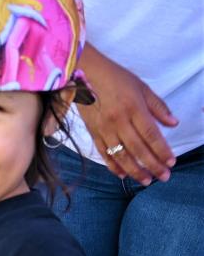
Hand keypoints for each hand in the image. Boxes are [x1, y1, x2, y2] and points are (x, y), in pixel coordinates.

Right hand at [78, 44, 178, 184]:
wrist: (84, 74)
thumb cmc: (115, 78)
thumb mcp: (141, 87)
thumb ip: (157, 106)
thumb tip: (172, 123)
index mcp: (133, 107)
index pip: (151, 134)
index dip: (162, 150)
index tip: (171, 162)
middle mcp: (118, 121)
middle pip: (138, 149)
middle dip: (152, 165)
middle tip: (163, 177)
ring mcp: (104, 129)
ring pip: (121, 155)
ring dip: (134, 171)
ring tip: (146, 181)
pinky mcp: (93, 133)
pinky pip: (104, 154)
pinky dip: (113, 166)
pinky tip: (123, 174)